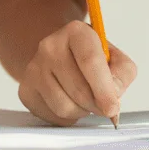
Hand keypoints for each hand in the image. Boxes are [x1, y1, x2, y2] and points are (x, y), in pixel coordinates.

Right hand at [18, 20, 136, 124]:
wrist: (60, 55)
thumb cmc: (90, 58)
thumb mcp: (114, 56)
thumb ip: (122, 74)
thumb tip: (113, 99)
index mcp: (76, 32)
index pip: (90, 61)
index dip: (104, 89)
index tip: (112, 108)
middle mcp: (50, 46)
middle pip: (79, 90)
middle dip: (96, 105)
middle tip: (104, 106)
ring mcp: (34, 68)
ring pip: (64, 107)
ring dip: (82, 112)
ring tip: (86, 101)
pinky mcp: (26, 90)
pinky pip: (52, 116)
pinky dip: (67, 117)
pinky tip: (71, 102)